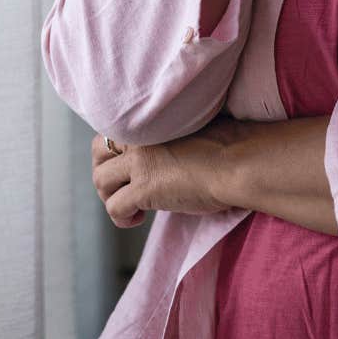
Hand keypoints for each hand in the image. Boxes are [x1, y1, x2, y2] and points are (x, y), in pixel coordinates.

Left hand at [89, 122, 238, 227]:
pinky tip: (138, 219)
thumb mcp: (192, 127)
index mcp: (149, 118)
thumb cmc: (229, 145)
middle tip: (122, 187)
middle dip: (105, 171)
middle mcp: (138, 136)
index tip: (130, 168)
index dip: (117, 152)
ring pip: (100, 180)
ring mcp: (138, 162)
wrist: (239, 161)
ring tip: (132, 207)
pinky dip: (121, 218)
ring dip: (110, 197)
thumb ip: (169, 134)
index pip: (113, 130)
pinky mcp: (143, 189)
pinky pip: (114, 207)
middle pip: (98, 151)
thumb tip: (167, 150)